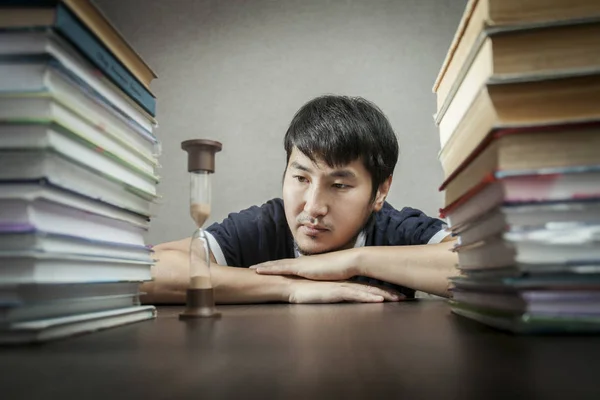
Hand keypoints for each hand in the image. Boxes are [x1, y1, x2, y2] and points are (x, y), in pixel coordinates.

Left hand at [252, 250, 358, 280]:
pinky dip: (268, 269)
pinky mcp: (300, 268)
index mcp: (310, 264)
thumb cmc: (346, 270)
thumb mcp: (333, 277)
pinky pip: (280, 268)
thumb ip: (327, 280)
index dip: (279, 267)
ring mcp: (301, 264)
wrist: (350, 262)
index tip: (270, 268)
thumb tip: (326, 284)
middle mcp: (303, 262)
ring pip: (277, 265)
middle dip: (268, 265)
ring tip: (252, 268)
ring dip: (264, 267)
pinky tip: (258, 270)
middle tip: (254, 267)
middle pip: (281, 263)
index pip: (291, 265)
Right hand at [285, 277, 404, 303]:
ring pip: (368, 291)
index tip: (396, 295)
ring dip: (385, 295)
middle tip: (405, 297)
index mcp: (345, 284)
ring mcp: (342, 287)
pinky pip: (356, 295)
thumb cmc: (304, 289)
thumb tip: (340, 300)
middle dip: (390, 292)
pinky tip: (380, 300)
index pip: (367, 287)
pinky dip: (369, 298)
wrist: (291, 284)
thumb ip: (333, 296)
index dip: (382, 291)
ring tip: (399, 299)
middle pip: (373, 288)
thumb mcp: (323, 294)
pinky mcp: (336, 291)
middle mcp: (346, 284)